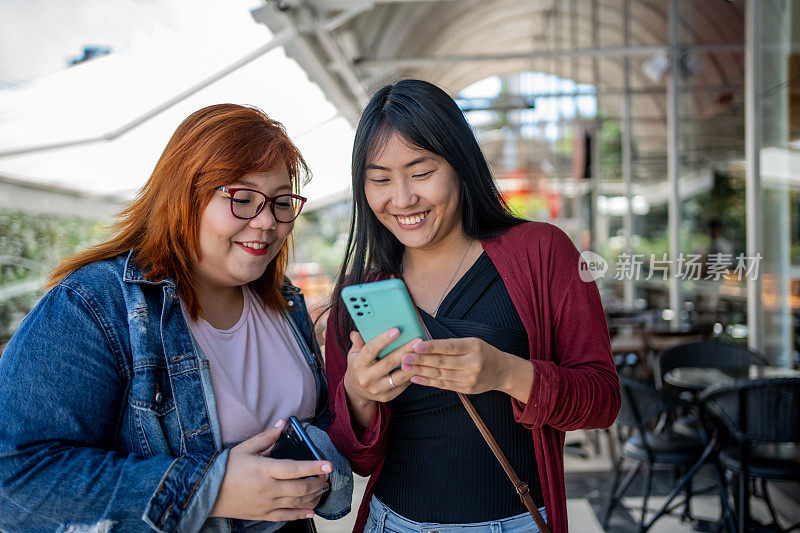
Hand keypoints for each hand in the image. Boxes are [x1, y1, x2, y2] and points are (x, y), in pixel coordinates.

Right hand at [210, 422, 331, 520]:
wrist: (207, 492)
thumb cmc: (225, 469)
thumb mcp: (245, 448)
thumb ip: (267, 436)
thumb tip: (282, 424)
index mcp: (264, 469)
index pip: (295, 468)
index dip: (314, 467)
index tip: (328, 464)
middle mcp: (268, 489)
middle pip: (301, 488)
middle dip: (318, 483)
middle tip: (326, 477)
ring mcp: (266, 504)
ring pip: (297, 503)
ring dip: (314, 497)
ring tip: (322, 490)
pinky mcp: (262, 515)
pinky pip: (286, 516)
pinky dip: (301, 514)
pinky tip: (311, 511)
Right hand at [343, 328, 416, 427]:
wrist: (357, 391)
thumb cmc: (358, 367)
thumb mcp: (354, 355)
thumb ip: (358, 343)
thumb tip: (356, 333)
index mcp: (358, 364)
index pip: (371, 350)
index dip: (384, 339)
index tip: (397, 330)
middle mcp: (366, 378)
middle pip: (388, 362)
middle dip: (405, 350)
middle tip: (418, 340)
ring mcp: (377, 389)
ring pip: (398, 377)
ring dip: (412, 365)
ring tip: (423, 354)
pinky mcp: (386, 396)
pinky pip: (402, 385)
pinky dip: (411, 376)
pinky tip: (419, 366)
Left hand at [402, 337, 533, 401]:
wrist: (502, 371)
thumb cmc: (482, 352)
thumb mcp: (472, 342)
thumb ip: (452, 344)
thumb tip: (424, 344)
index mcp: (474, 347)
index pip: (449, 347)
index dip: (431, 346)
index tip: (415, 345)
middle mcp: (472, 363)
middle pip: (442, 362)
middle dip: (421, 360)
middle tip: (404, 357)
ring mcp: (469, 378)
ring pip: (440, 374)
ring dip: (420, 371)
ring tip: (406, 367)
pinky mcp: (466, 389)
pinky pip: (443, 385)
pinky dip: (428, 381)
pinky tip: (415, 378)